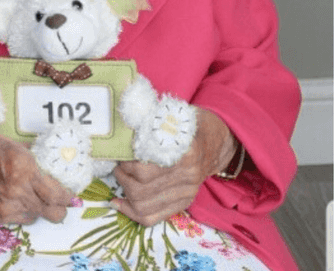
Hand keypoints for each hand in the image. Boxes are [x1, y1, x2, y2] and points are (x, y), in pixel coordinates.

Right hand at [0, 124, 73, 224]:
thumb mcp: (3, 141)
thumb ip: (27, 156)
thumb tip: (47, 165)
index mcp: (22, 166)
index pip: (59, 193)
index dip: (67, 194)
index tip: (68, 191)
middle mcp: (17, 189)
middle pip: (54, 211)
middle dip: (57, 204)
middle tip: (53, 193)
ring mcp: (6, 205)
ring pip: (39, 217)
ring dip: (39, 207)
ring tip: (28, 192)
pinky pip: (21, 219)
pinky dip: (23, 211)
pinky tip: (13, 197)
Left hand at [112, 108, 235, 225]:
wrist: (215, 141)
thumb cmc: (189, 125)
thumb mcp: (172, 116)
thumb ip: (150, 121)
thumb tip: (122, 125)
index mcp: (184, 155)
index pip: (143, 171)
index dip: (125, 164)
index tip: (120, 154)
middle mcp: (187, 177)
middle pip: (140, 190)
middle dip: (122, 177)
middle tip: (118, 164)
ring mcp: (186, 193)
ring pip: (143, 206)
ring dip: (125, 192)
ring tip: (122, 177)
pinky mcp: (183, 202)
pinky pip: (152, 218)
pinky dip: (131, 212)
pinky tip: (119, 202)